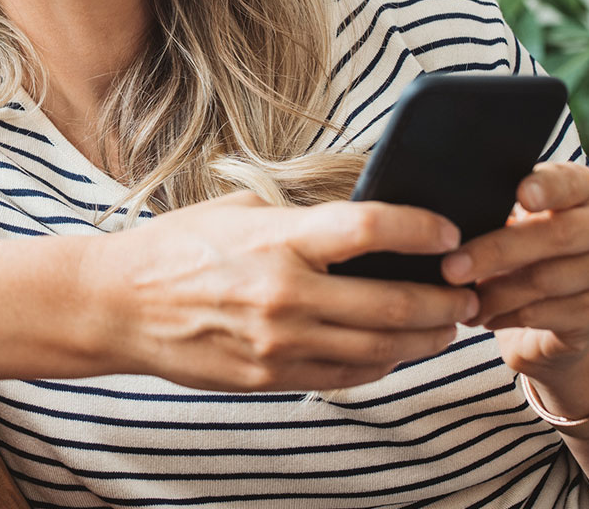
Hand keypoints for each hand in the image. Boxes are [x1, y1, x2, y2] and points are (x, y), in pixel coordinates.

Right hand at [82, 189, 479, 392]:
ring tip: (446, 325)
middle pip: (393, 301)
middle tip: (469, 291)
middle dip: (445, 298)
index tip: (450, 231)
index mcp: (278, 238)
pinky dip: (382, 364)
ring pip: (380, 347)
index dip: (422, 229)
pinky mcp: (270, 376)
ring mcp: (279, 341)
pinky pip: (346, 376)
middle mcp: (284, 292)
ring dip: (425, 337)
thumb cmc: (177, 247)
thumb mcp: (239, 212)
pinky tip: (397, 351)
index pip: (370, 228)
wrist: (118, 304)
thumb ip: (300, 219)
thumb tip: (361, 219)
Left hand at [440, 161, 588, 415]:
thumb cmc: (525, 250)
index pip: (571, 182)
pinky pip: (544, 314)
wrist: (555, 313)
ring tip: (460, 298)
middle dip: (496, 252)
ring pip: (546, 280)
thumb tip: (448, 212)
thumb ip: (500, 207)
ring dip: (494, 292)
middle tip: (450, 268)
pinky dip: (505, 315)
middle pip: (556, 236)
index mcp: (587, 190)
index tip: (520, 195)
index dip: (548, 188)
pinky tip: (483, 315)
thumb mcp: (515, 220)